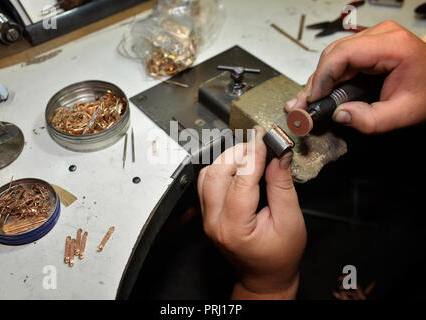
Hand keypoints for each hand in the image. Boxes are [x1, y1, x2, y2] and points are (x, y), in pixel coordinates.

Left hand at [197, 126, 306, 299]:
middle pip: (216, 173)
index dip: (254, 154)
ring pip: (207, 174)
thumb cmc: (279, 256)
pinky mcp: (207, 213)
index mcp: (235, 227)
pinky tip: (239, 167)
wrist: (264, 276)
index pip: (240, 180)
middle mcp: (214, 222)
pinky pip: (206, 183)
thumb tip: (279, 154)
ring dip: (228, 159)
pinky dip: (221, 168)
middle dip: (239, 152)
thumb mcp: (290, 220)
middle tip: (260, 144)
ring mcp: (207, 218)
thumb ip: (282, 185)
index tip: (266, 137)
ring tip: (252, 155)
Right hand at [285, 21, 425, 133]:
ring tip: (308, 101)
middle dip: (317, 80)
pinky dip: (329, 76)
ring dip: (320, 79)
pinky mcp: (368, 45)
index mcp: (393, 46)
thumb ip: (370, 120)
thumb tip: (338, 115)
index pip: (343, 54)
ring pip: (333, 55)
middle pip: (334, 53)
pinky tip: (320, 92)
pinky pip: (341, 57)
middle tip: (303, 104)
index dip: (323, 76)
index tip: (313, 99)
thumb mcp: (402, 114)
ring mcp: (374, 37)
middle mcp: (381, 35)